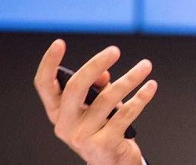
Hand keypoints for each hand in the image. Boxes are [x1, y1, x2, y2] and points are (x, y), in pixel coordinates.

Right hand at [34, 39, 157, 164]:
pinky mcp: (104, 144)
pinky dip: (141, 97)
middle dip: (95, 64)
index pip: (44, 85)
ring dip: (130, 78)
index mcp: (58, 112)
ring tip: (145, 66)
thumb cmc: (104, 129)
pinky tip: (151, 86)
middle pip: (76, 87)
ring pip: (107, 98)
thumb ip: (96, 89)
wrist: (112, 164)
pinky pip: (126, 114)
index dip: (49, 63)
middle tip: (115, 50)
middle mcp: (65, 125)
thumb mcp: (95, 108)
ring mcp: (83, 137)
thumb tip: (104, 74)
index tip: (59, 42)